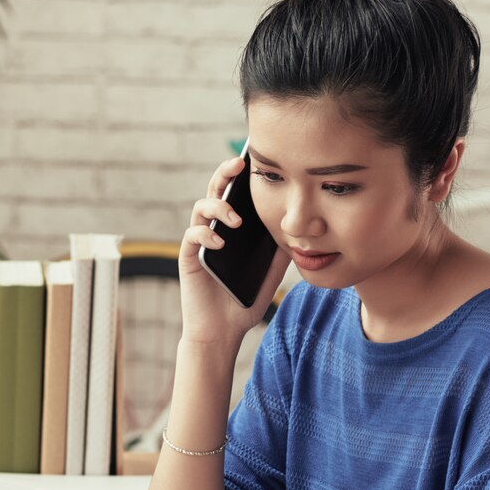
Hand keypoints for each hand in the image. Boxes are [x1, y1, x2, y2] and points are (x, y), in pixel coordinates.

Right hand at [179, 156, 290, 346]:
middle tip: (239, 164)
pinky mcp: (188, 258)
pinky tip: (220, 240)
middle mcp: (213, 228)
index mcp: (231, 228)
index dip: (241, 175)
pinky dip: (205, 234)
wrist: (223, 330)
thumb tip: (300, 226)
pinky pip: (192, 236)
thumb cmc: (244, 299)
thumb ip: (280, 247)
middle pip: (215, 191)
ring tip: (236, 219)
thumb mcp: (271, 270)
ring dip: (218, 207)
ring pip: (200, 208)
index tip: (255, 159)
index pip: (235, 193)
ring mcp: (199, 242)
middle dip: (225, 174)